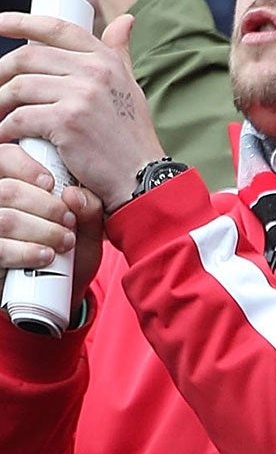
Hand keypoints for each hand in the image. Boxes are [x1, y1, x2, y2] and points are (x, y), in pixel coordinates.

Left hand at [0, 12, 160, 207]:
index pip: (55, 28)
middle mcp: (94, 72)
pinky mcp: (66, 122)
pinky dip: (4, 128)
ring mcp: (81, 96)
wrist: (141, 176)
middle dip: (0, 72)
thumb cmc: (131, 134)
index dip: (19, 21)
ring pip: (18, 87)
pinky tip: (4, 135)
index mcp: (105, 60)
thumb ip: (120, 53)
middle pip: (27, 58)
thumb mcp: (129, 86)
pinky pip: (19, 118)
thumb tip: (125, 20)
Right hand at [0, 138, 105, 291]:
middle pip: (7, 190)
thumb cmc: (70, 254)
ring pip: (5, 219)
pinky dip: (26, 252)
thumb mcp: (86, 231)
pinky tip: (46, 256)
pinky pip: (0, 249)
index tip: (51, 183)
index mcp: (11, 185)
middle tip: (68, 220)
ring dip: (41, 230)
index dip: (24, 166)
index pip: (3, 157)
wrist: (58, 296)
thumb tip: (74, 195)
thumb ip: (89, 210)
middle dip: (44, 206)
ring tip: (65, 241)